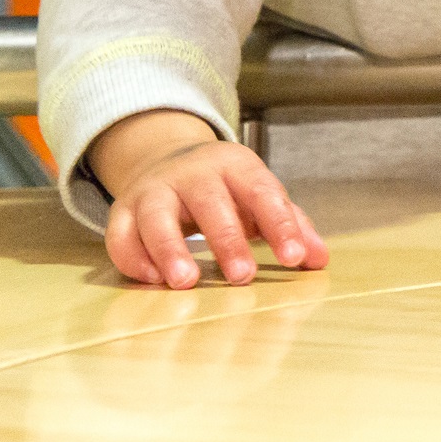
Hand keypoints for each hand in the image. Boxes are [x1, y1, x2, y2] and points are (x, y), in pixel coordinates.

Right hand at [89, 108, 328, 287]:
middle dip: (227, 240)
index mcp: (236, 166)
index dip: (280, 225)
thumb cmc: (226, 188)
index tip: (294, 258)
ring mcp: (154, 190)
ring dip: (170, 250)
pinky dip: (134, 258)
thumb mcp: (259, 194)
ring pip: (157, 217)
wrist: (168, 159)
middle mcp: (193, 174)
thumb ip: (290, 224)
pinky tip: (153, 281)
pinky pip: (120, 234)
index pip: (262, 191)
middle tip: (243, 277)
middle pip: (210, 203)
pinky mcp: (123, 210)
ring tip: (186, 282)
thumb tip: (319, 259)